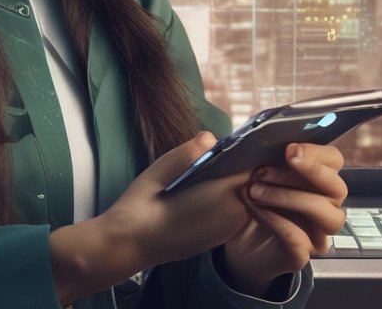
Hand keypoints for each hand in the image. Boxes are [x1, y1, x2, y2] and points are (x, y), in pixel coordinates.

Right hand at [50, 131, 253, 304]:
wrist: (130, 244)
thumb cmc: (141, 204)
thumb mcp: (160, 169)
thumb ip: (188, 152)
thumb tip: (211, 137)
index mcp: (220, 195)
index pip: (251, 167)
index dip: (249, 152)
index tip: (242, 138)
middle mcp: (231, 215)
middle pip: (251, 182)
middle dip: (243, 167)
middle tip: (226, 150)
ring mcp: (227, 230)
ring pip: (245, 197)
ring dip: (235, 183)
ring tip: (216, 167)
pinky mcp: (219, 238)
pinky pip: (236, 211)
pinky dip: (229, 198)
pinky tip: (207, 189)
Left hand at [217, 142, 347, 297]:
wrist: (230, 239)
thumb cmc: (240, 195)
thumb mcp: (231, 169)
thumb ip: (224, 151)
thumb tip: (207, 136)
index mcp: (313, 176)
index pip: (333, 159)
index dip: (316, 152)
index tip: (289, 147)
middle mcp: (323, 203)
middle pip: (337, 186)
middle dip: (307, 173)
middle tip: (266, 168)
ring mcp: (315, 231)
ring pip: (327, 215)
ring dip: (289, 198)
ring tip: (254, 191)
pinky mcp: (301, 254)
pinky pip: (300, 240)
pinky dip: (277, 221)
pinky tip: (255, 210)